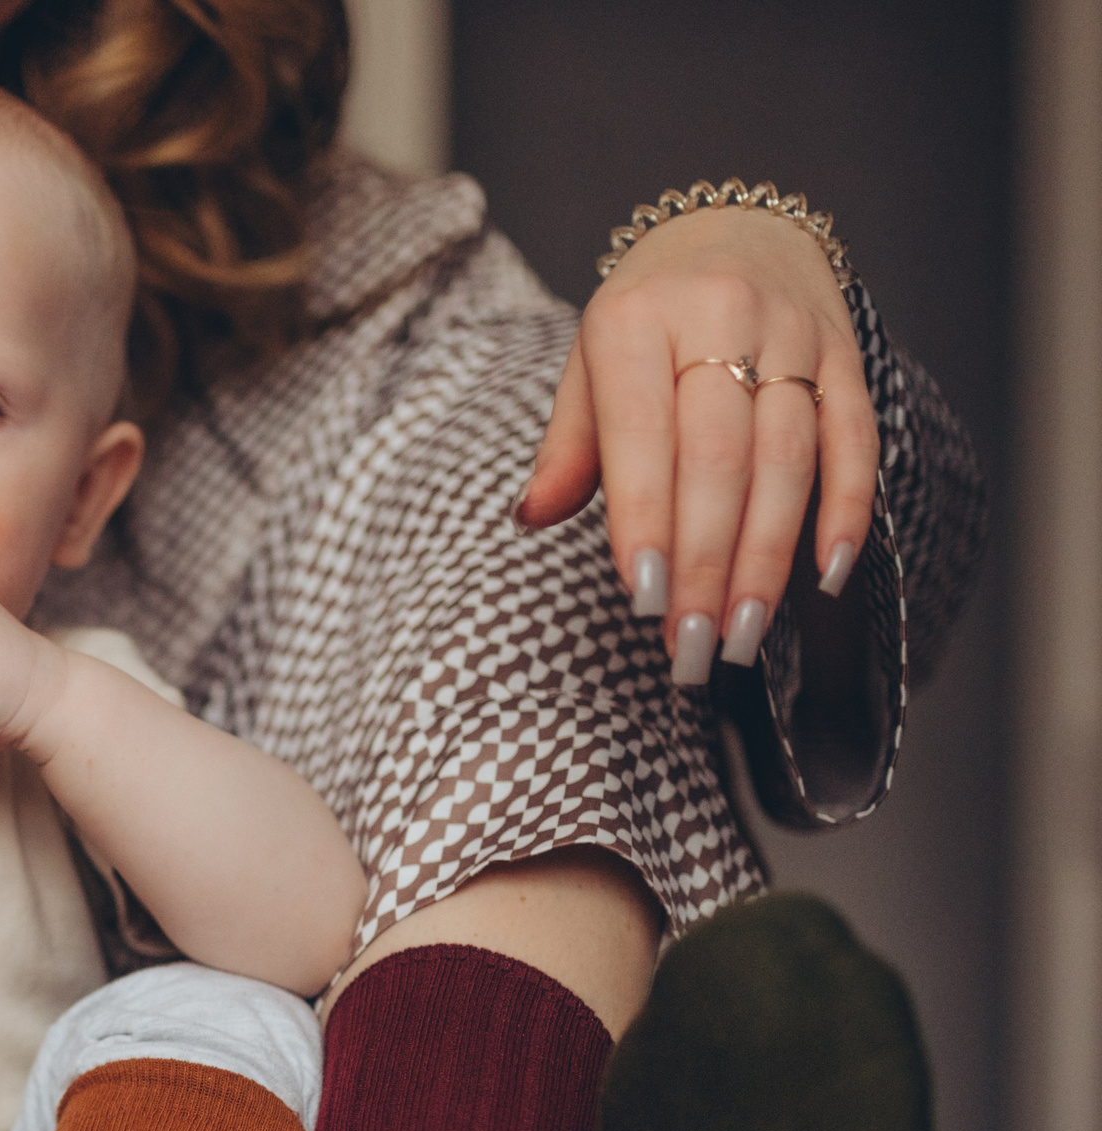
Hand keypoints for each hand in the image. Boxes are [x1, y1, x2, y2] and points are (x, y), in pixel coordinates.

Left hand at [516, 206, 879, 682]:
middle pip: (719, 459)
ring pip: (786, 459)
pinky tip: (824, 575)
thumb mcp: (588, 366)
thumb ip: (568, 445)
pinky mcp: (845, 354)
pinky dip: (845, 511)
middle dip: (706, 563)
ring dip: (766, 558)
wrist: (734, 230)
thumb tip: (532, 518)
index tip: (644, 600)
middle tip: (692, 645)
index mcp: (634, 320)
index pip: (641, 436)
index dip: (645, 522)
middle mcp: (718, 318)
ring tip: (741, 634)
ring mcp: (791, 334)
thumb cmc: (645, 322)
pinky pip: (853, 438)